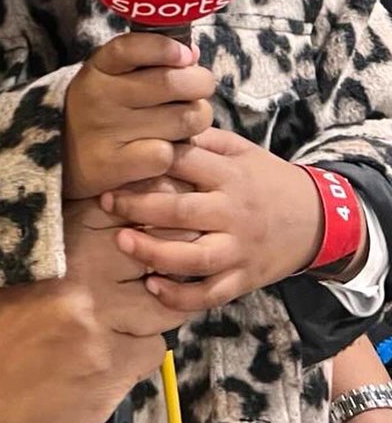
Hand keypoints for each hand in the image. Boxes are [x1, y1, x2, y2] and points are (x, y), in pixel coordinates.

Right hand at [0, 197, 197, 422]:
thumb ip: (69, 246)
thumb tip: (122, 226)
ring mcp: (97, 325)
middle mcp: (80, 278)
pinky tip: (114, 357)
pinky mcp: (108, 370)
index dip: (142, 220)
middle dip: (158, 268)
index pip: (121, 212)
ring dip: (151, 315)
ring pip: (163, 306)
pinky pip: (152, 350)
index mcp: (56, 246)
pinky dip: (140, 352)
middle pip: (154, 256)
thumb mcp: (21, 269)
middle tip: (144, 282)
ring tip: (126, 324)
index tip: (140, 235)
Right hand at [63, 33, 214, 198]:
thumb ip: (150, 61)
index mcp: (98, 68)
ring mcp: (105, 131)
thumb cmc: (106, 111)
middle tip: (195, 92)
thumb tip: (193, 54)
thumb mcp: (115, 77)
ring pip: (182, 119)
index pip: (130, 48)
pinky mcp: (113, 165)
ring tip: (182, 122)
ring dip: (194, 120)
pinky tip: (166, 150)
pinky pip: (166, 154)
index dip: (164, 47)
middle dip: (199, 84)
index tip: (186, 55)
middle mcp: (98, 96)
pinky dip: (174, 153)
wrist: (67, 161)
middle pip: (173, 83)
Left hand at [101, 127, 322, 309]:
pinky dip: (180, 296)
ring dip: (155, 253)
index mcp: (230, 175)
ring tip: (122, 242)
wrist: (318, 221)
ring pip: (194, 257)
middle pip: (182, 211)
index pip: (185, 163)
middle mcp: (233, 212)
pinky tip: (152, 287)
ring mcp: (239, 249)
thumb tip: (161, 126)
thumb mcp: (242, 151)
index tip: (115, 162)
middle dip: (139, 207)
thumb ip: (204, 141)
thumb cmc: (267, 180)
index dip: (149, 160)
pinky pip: (210, 293)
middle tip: (104, 202)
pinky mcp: (243, 280)